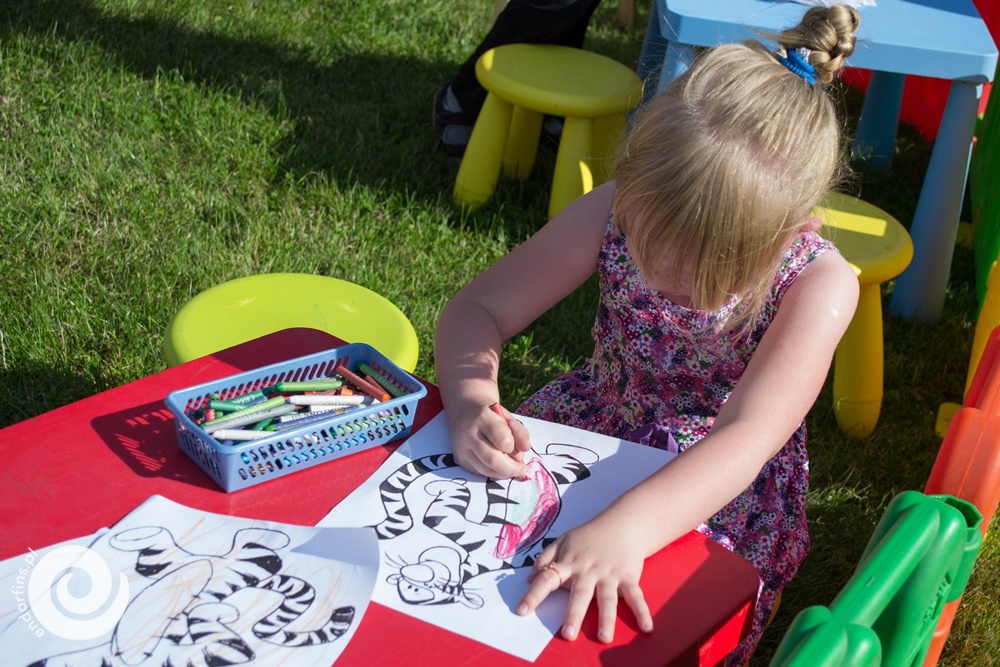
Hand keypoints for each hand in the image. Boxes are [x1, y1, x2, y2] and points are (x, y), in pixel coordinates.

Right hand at [448, 403, 532, 478]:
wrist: (464, 411)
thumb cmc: (491, 415)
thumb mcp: (507, 417)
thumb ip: (519, 432)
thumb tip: (526, 448)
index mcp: (483, 418)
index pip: (502, 439)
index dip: (514, 448)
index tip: (520, 449)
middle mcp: (469, 434)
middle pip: (492, 459)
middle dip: (512, 469)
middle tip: (522, 469)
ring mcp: (462, 448)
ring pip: (486, 470)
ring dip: (504, 473)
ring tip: (513, 468)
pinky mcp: (460, 460)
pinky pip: (480, 472)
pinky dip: (494, 473)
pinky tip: (500, 467)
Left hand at [516, 510, 653, 642]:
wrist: (623, 523)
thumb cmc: (590, 535)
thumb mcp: (563, 541)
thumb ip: (545, 557)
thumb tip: (530, 577)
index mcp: (569, 562)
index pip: (548, 579)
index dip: (534, 595)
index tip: (522, 610)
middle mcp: (589, 570)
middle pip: (580, 594)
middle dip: (574, 614)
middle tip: (568, 634)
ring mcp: (610, 574)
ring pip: (607, 598)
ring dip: (606, 618)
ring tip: (603, 637)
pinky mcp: (628, 577)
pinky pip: (636, 597)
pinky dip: (642, 612)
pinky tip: (646, 628)